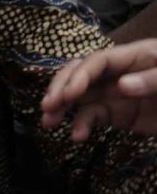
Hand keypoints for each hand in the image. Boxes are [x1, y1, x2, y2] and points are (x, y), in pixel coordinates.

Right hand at [41, 40, 156, 140]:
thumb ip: (153, 79)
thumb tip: (121, 86)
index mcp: (135, 56)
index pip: (98, 61)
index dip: (80, 75)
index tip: (69, 94)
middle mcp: (119, 72)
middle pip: (80, 74)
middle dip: (61, 88)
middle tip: (47, 106)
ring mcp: (115, 94)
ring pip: (80, 96)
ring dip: (61, 108)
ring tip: (48, 123)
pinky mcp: (116, 113)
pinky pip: (92, 116)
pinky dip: (81, 125)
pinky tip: (78, 136)